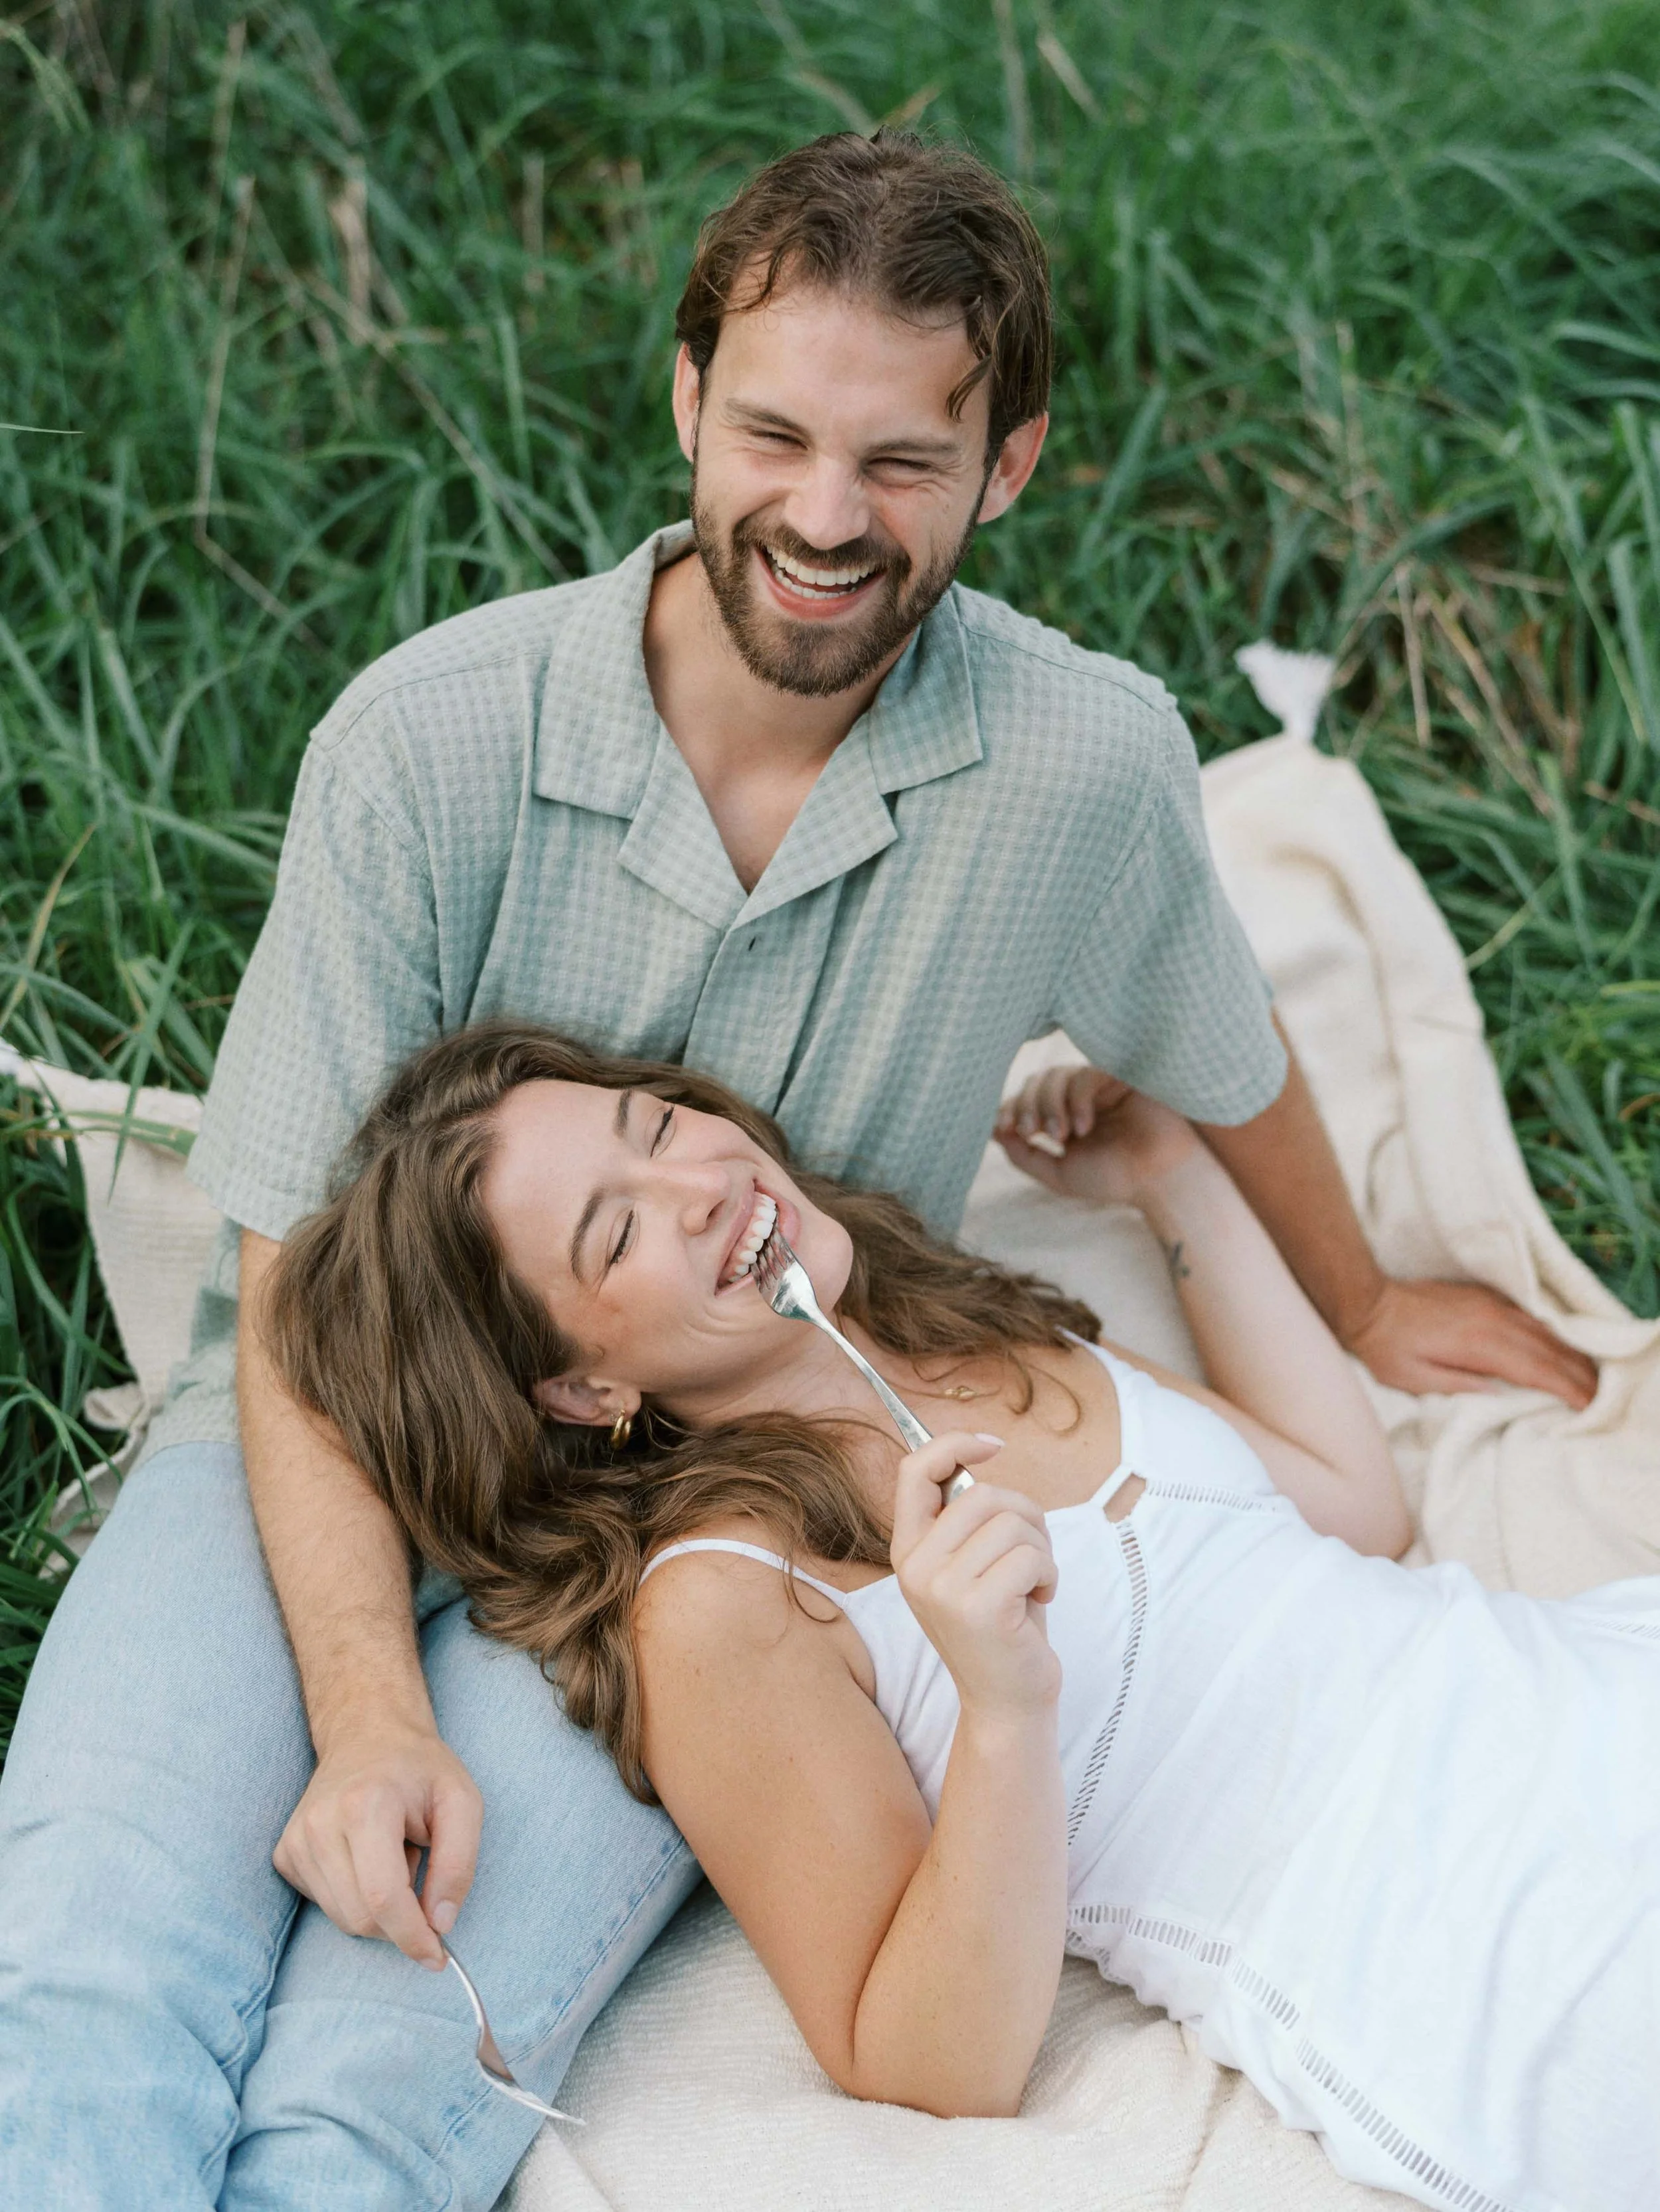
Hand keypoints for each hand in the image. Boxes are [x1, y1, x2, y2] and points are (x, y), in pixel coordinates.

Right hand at [274, 1717, 483, 1968]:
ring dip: (379, 1905)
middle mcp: (320, 1824)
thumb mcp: (462, 1803)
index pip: (383, 1897)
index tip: (437, 1956)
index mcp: (365, 1805)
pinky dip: (355, 1897)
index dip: (412, 1936)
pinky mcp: (285, 1854)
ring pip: (342, 1918)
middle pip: (362, 1917)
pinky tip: (366, 1857)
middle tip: (420, 1870)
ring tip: (393, 1855)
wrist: (368, 1734)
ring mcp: (296, 1840)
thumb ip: (458, 1864)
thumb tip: (440, 1924)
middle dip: (400, 1920)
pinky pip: (325, 1905)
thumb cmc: (420, 1770)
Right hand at [890, 1432, 1060, 1714]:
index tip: (993, 1446)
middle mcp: (916, 1567)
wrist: (1006, 1701)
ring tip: (1033, 1582)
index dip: (953, 1444)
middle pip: (983, 1494)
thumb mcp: (970, 1565)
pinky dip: (1049, 1573)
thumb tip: (974, 1458)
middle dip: (1026, 1515)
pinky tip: (1040, 1599)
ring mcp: (943, 1587)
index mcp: (908, 1550)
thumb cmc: (1002, 1624)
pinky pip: (1032, 1555)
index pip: (913, 1471)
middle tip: (1033, 1554)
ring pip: (1013, 1523)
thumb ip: (965, 1518)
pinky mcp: (979, 1607)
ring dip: (1041, 1549)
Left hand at [994, 1070, 1199, 1208]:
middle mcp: (1079, 1097)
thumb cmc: (1116, 1179)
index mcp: (1064, 1118)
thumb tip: (991, 1131)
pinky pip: (1084, 1076)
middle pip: (1036, 1082)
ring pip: (1055, 1075)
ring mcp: (1099, 1085)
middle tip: (1033, 1132)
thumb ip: (1025, 1156)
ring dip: (1049, 1105)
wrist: (1161, 1179)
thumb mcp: (1060, 1174)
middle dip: (1027, 1105)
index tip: (1005, 1127)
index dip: (1010, 1108)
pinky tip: (1086, 1126)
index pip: (1026, 1099)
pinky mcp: (1119, 1076)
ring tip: (1063, 1135)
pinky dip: (1077, 1100)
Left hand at [1342, 1278, 1597, 1409]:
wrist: (1369, 1301)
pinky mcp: (1485, 1298)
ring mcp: (1490, 1305)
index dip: (1565, 1388)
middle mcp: (1492, 1320)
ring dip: (1568, 1354)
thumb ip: (1459, 1386)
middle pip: (1549, 1349)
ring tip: (1586, 1377)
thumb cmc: (1386, 1347)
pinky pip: (1529, 1317)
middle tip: (1597, 1397)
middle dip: (1577, 1374)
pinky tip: (1559, 1347)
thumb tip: (1500, 1394)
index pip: (1536, 1368)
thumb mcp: (1414, 1379)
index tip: (1585, 1406)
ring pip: (1543, 1331)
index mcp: (1478, 1344)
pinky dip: (1550, 1335)